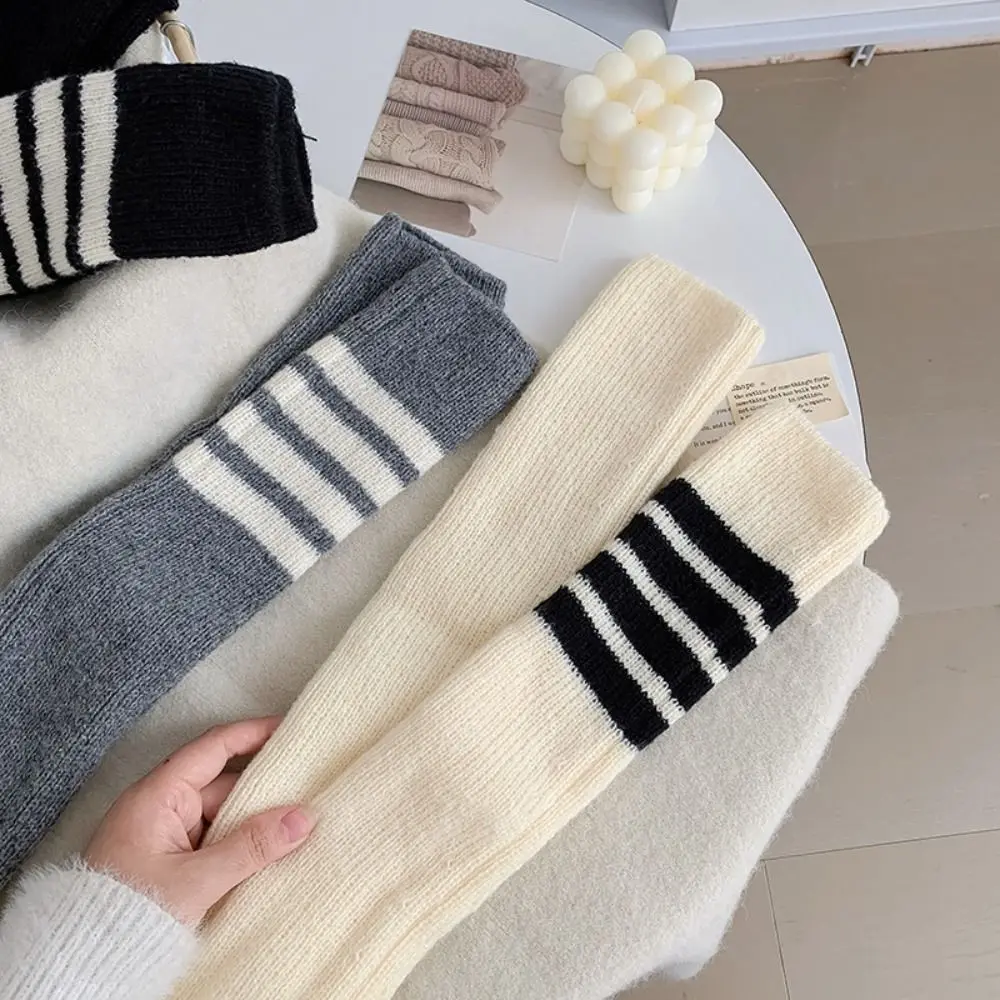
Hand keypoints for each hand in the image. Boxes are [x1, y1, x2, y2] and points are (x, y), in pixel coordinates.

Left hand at [84, 717, 315, 925]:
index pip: (213, 748)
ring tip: (296, 823)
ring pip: (219, 814)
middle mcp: (159, 807)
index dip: (252, 733)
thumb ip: (252, 847)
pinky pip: (211, 838)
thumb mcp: (197, 881)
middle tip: (307, 786)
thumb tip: (303, 817)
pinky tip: (266, 851)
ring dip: (252, 820)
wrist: (84, 962)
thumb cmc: (127, 915)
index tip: (288, 729)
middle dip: (263, 787)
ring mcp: (162, 834)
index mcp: (157, 796)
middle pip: (222, 783)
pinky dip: (237, 842)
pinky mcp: (166, 859)